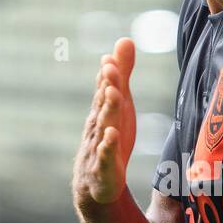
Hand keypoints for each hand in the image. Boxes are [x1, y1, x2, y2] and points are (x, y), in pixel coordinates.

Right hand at [73, 37, 136, 208]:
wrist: (97, 183)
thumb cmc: (110, 137)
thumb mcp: (120, 104)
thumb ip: (122, 74)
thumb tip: (125, 39)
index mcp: (102, 110)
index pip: (104, 90)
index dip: (108, 74)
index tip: (111, 58)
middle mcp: (98, 125)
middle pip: (103, 104)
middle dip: (107, 86)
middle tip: (112, 69)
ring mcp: (99, 147)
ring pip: (103, 127)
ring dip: (108, 110)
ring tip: (114, 94)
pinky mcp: (103, 169)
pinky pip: (105, 157)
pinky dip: (107, 146)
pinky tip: (112, 136)